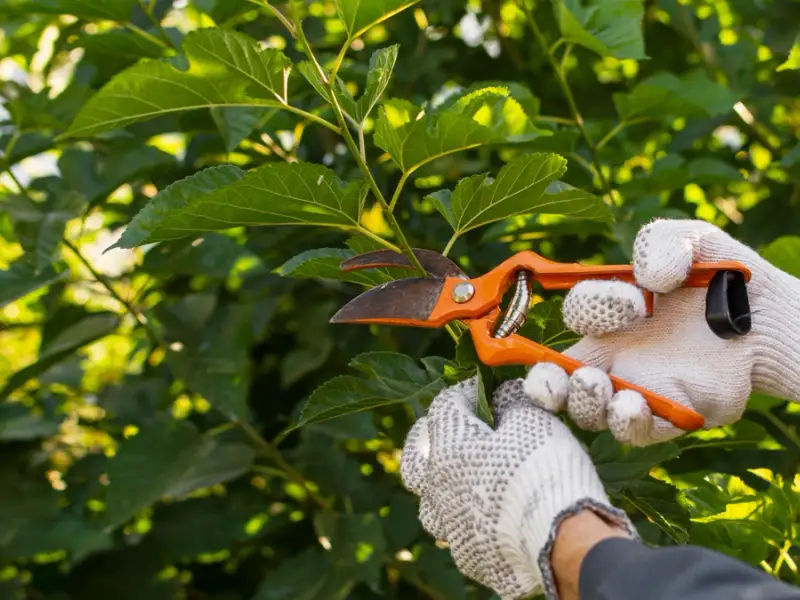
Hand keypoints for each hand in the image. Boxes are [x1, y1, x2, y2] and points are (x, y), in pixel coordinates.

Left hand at [400, 377, 635, 599]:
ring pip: (431, 502)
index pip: (444, 406)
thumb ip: (511, 401)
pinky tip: (489, 517)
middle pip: (416, 457)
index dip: (466, 392)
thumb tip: (503, 394)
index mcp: (448, 447)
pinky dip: (469, 521)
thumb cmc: (543, 470)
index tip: (486, 389)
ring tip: (463, 480)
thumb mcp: (532, 419)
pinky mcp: (469, 557)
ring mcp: (450, 526)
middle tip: (449, 432)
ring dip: (442, 487)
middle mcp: (438, 488)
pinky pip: (459, 533)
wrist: (562, 541)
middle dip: (429, 439)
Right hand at [523, 219, 799, 445]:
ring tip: (601, 387)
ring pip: (590, 412)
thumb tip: (647, 278)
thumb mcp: (693, 241)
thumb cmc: (724, 277)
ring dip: (586, 404)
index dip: (593, 307)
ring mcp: (639, 390)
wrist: (770, 317)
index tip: (635, 301)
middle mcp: (615, 356)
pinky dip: (628, 423)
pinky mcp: (671, 416)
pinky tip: (633, 406)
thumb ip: (661, 241)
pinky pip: (636, 431)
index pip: (576, 315)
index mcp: (610, 315)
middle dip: (548, 382)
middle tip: (568, 375)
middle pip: (558, 380)